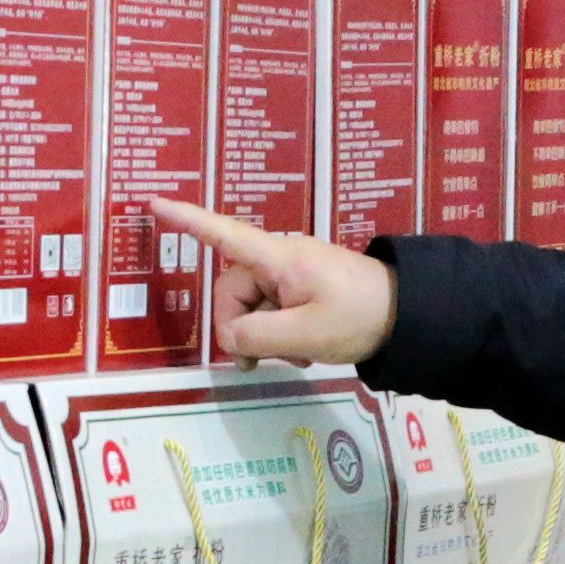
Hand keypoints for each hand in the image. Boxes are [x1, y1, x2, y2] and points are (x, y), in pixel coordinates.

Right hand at [155, 202, 395, 368]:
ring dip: (264, 336)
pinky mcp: (304, 289)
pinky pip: (273, 311)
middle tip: (259, 362)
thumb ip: (257, 336)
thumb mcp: (305, 335)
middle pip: (233, 290)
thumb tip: (229, 337)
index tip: (154, 201)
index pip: (224, 234)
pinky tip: (301, 352)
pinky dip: (280, 334)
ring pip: (253, 307)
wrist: (410, 316)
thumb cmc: (359, 317)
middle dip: (239, 327)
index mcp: (279, 258)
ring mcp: (292, 275)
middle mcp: (280, 260)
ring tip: (294, 357)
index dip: (187, 220)